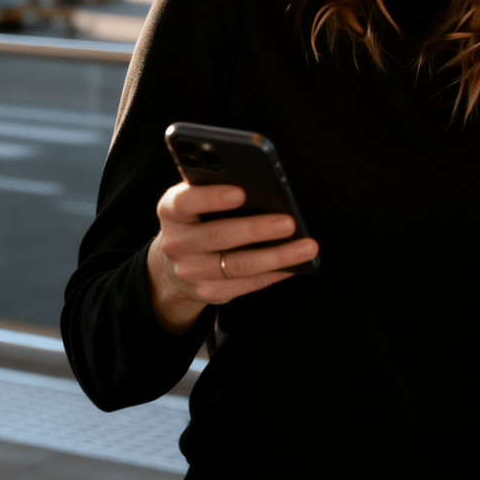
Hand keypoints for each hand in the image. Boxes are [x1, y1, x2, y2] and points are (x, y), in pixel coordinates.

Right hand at [146, 182, 318, 333]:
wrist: (174, 265)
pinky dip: (276, 272)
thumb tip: (266, 187)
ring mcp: (192, 272)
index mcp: (171, 211)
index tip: (240, 191)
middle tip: (289, 222)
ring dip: (277, 256)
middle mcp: (177, 243)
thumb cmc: (198, 219)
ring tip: (308, 246)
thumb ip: (218, 189)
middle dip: (256, 229)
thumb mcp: (196, 201)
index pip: (185, 202)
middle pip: (219, 236)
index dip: (211, 197)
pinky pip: (248, 283)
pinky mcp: (210, 292)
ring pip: (239, 265)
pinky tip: (298, 263)